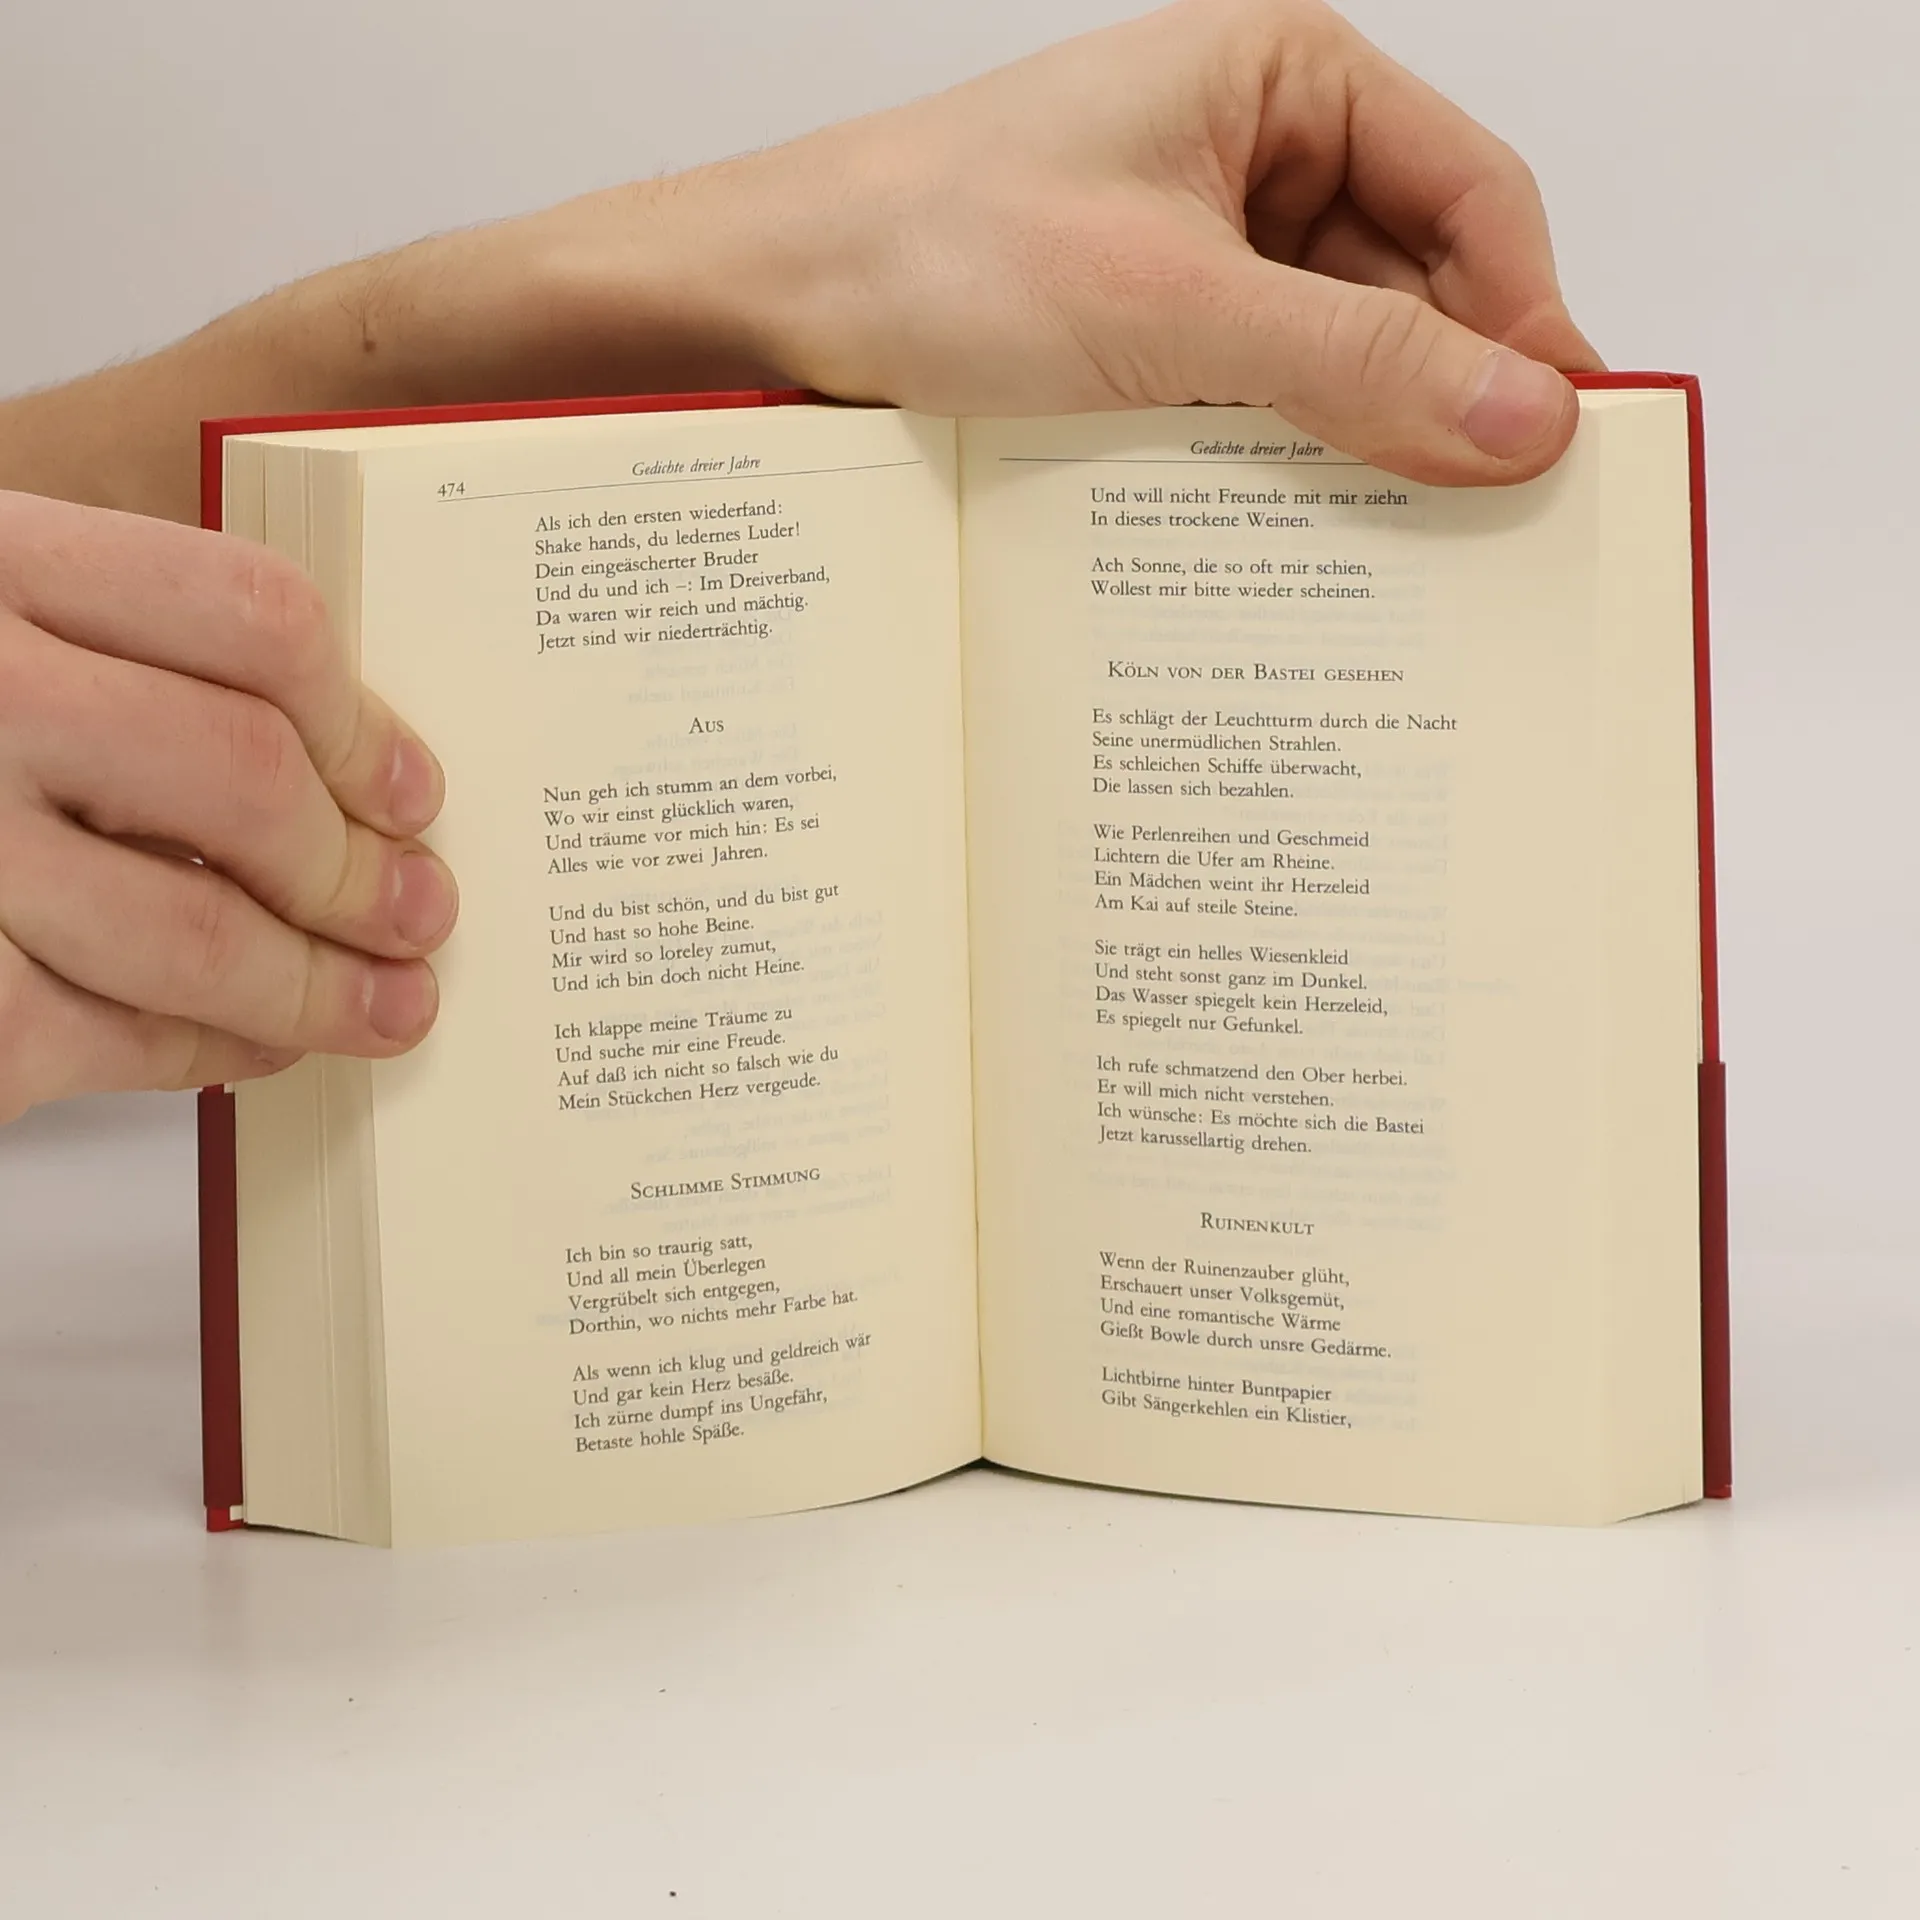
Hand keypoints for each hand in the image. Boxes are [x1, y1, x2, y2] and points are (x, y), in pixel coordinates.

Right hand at [0, 492, 456, 1121]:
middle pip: (241, 776)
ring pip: (194, 928)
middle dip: (359, 870)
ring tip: (388, 1008)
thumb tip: (339, 779)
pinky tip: (252, 1051)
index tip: (414, 789)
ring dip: (317, 986)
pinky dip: (206, 1053)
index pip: (247, 614)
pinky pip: (108, 1036)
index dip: (361, 718)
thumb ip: (112, 658)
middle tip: (423, 914)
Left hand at [1, 0, 1597, 522]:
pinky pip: (1244, 407)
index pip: (1473, 194)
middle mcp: (1246, 159)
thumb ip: (1357, 362)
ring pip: (1326, 359)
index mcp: (1281, 81)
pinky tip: (1276, 551)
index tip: (1552, 450)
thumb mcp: (1172, 306)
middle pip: (1410, 285)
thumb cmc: (930, 255)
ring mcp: (1186, 256)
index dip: (1525, 319)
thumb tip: (1530, 423)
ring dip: (1349, 453)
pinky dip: (1269, 473)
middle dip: (1437, 403)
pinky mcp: (1131, 344)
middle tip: (1475, 538)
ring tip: (1378, 563)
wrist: (754, 314)